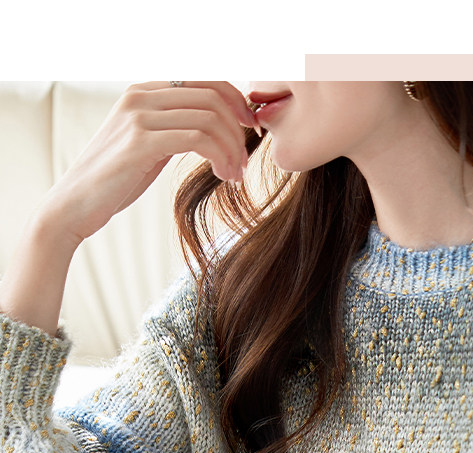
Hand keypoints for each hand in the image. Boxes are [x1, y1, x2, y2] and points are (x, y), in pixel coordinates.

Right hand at [37, 80, 259, 248]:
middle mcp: (141, 95)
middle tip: (244, 161)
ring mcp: (139, 116)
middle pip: (212, 95)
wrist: (75, 205)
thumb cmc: (114, 181)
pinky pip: (197, 139)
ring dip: (232, 147)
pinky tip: (223, 176)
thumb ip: (173, 129)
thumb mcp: (147, 145)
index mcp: (144, 91)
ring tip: (234, 174)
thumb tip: (211, 128)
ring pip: (209, 117)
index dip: (235, 102)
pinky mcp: (140, 143)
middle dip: (238, 128)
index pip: (204, 80)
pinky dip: (220, 157)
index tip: (250, 130)